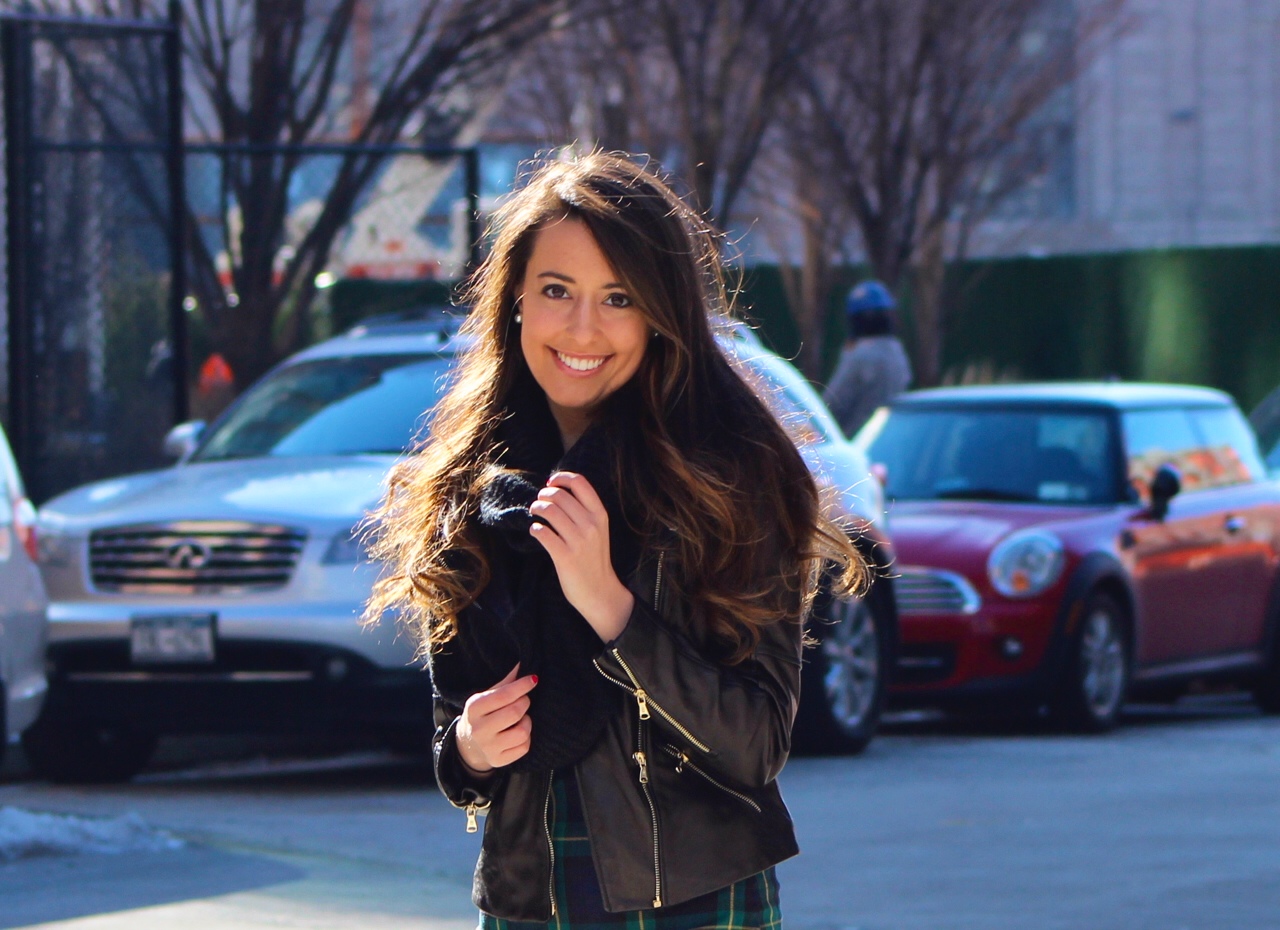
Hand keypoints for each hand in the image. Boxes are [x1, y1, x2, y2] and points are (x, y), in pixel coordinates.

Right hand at [456, 664, 537, 774]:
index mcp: (474, 708)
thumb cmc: (482, 714)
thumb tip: (523, 664)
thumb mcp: (486, 696)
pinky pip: (524, 747)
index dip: (522, 686)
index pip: (504, 695)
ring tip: (520, 718)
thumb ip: (506, 682)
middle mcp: (479, 729)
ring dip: (527, 721)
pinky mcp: (499, 761)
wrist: (468, 744)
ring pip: (522, 731)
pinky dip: (526, 738)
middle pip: (515, 712)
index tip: (533, 679)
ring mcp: (489, 747)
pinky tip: (517, 732)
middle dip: (525, 703)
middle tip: (523, 701)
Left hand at [528, 471, 634, 641]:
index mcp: (600, 515)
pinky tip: (536, 532)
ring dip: (536, 508)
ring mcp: (578, 541)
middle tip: (539, 502)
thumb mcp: (598, 530)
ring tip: (534, 513)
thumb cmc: (594, 559)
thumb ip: (584, 511)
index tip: (550, 482)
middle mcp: (591, 525)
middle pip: (560, 495)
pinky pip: (542, 533)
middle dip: (544, 495)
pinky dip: (535, 529)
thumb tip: (557, 491)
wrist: (599, 591)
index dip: (561, 477)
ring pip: (549, 511)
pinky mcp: (565, 556)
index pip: (580, 483)